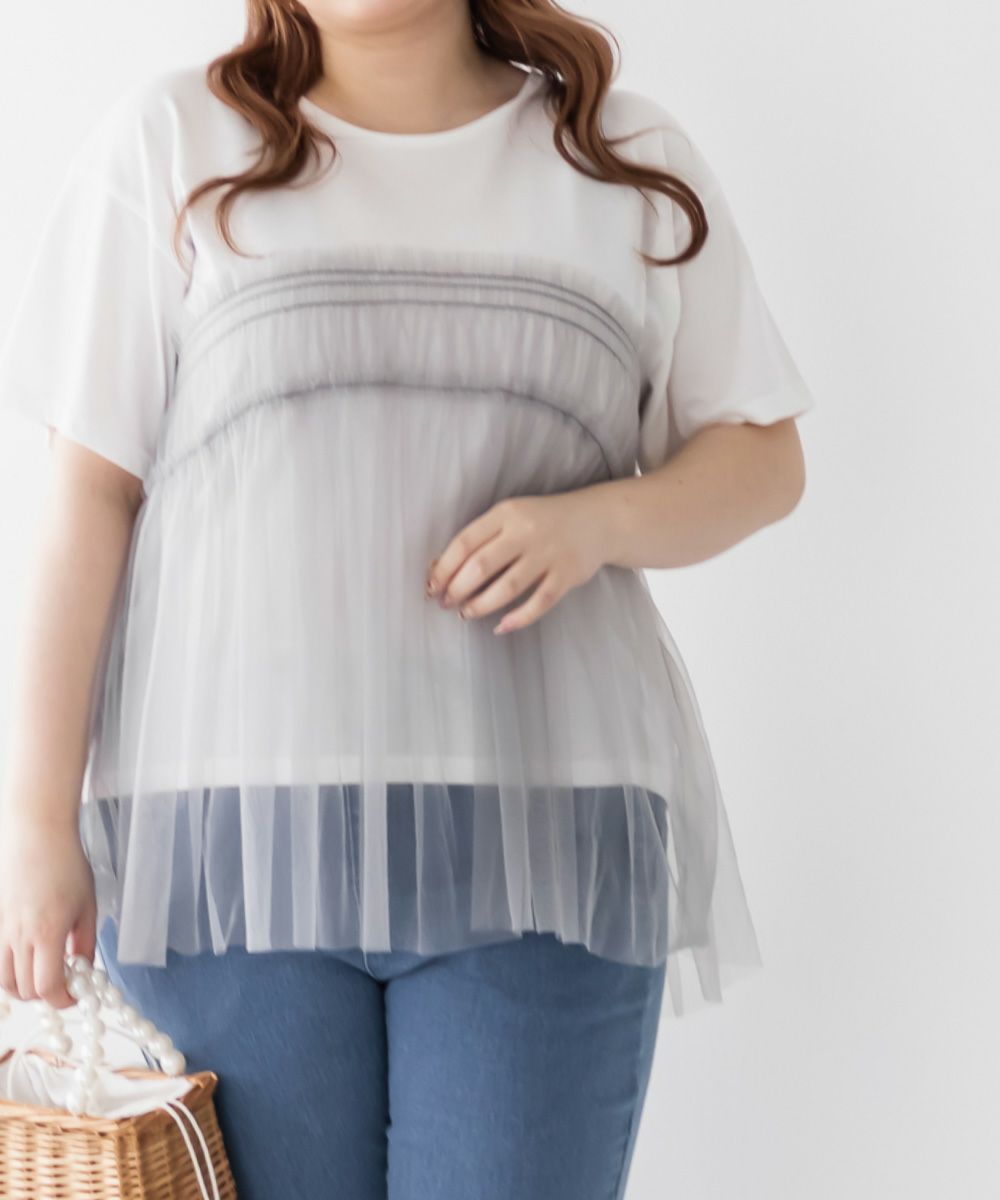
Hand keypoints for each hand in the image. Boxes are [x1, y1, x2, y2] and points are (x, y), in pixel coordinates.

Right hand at [0, 813, 96, 1007]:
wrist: (37, 836)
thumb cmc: (66, 866)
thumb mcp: (87, 906)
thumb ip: (85, 943)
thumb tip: (82, 969)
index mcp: (47, 933)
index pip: (47, 988)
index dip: (62, 1000)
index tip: (75, 995)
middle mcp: (19, 937)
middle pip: (25, 989)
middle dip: (47, 994)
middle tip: (64, 982)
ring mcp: (2, 930)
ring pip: (5, 981)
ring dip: (24, 987)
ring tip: (45, 972)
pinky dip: (10, 971)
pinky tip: (28, 958)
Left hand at [425, 488, 614, 634]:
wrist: (595, 520)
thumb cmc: (542, 521)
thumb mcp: (511, 516)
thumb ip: (482, 537)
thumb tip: (439, 568)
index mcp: (506, 513)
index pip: (465, 542)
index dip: (444, 568)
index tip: (431, 586)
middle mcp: (526, 532)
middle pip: (481, 566)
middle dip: (457, 589)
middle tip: (446, 603)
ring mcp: (548, 555)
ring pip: (507, 587)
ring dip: (481, 605)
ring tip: (466, 613)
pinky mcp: (567, 576)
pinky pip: (539, 602)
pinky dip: (518, 618)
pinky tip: (501, 626)